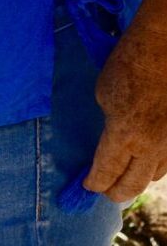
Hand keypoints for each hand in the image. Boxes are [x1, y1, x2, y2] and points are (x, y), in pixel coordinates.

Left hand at [84, 28, 166, 203]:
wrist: (162, 51)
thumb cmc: (126, 66)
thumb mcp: (104, 94)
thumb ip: (109, 121)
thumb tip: (114, 136)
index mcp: (124, 136)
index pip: (106, 171)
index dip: (95, 182)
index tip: (86, 186)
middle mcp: (150, 148)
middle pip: (133, 184)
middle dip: (116, 192)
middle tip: (105, 193)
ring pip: (155, 176)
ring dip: (138, 180)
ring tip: (125, 181)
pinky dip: (154, 167)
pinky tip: (146, 165)